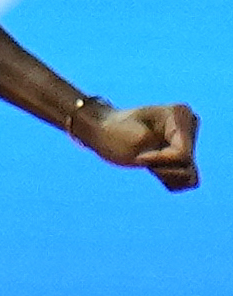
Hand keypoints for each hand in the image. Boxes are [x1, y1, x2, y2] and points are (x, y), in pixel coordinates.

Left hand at [79, 99, 199, 189]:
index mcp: (180, 114)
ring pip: (189, 175)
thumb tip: (193, 181)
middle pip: (186, 164)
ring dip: (166, 175)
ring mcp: (190, 140)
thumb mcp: (135, 142)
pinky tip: (152, 168)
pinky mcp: (185, 155)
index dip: (159, 161)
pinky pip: (187, 180)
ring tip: (148, 162)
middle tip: (141, 156)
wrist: (103, 130)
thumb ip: (167, 158)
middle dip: (162, 167)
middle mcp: (190, 124)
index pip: (182, 154)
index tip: (138, 156)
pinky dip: (168, 179)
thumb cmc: (113, 132)